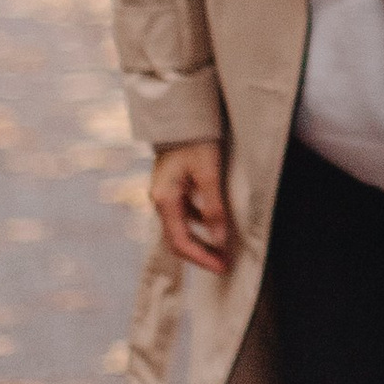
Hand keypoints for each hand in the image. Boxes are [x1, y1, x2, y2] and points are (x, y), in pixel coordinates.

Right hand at [151, 139, 230, 273]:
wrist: (181, 116)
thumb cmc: (195, 141)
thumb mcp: (208, 173)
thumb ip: (213, 207)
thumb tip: (219, 239)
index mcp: (164, 199)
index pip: (181, 241)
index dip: (202, 258)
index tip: (222, 266)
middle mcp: (160, 201)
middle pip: (178, 239)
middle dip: (201, 254)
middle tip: (224, 263)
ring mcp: (165, 195)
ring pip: (181, 229)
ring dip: (201, 241)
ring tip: (223, 249)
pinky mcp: (172, 189)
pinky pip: (184, 216)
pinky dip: (200, 225)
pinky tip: (216, 225)